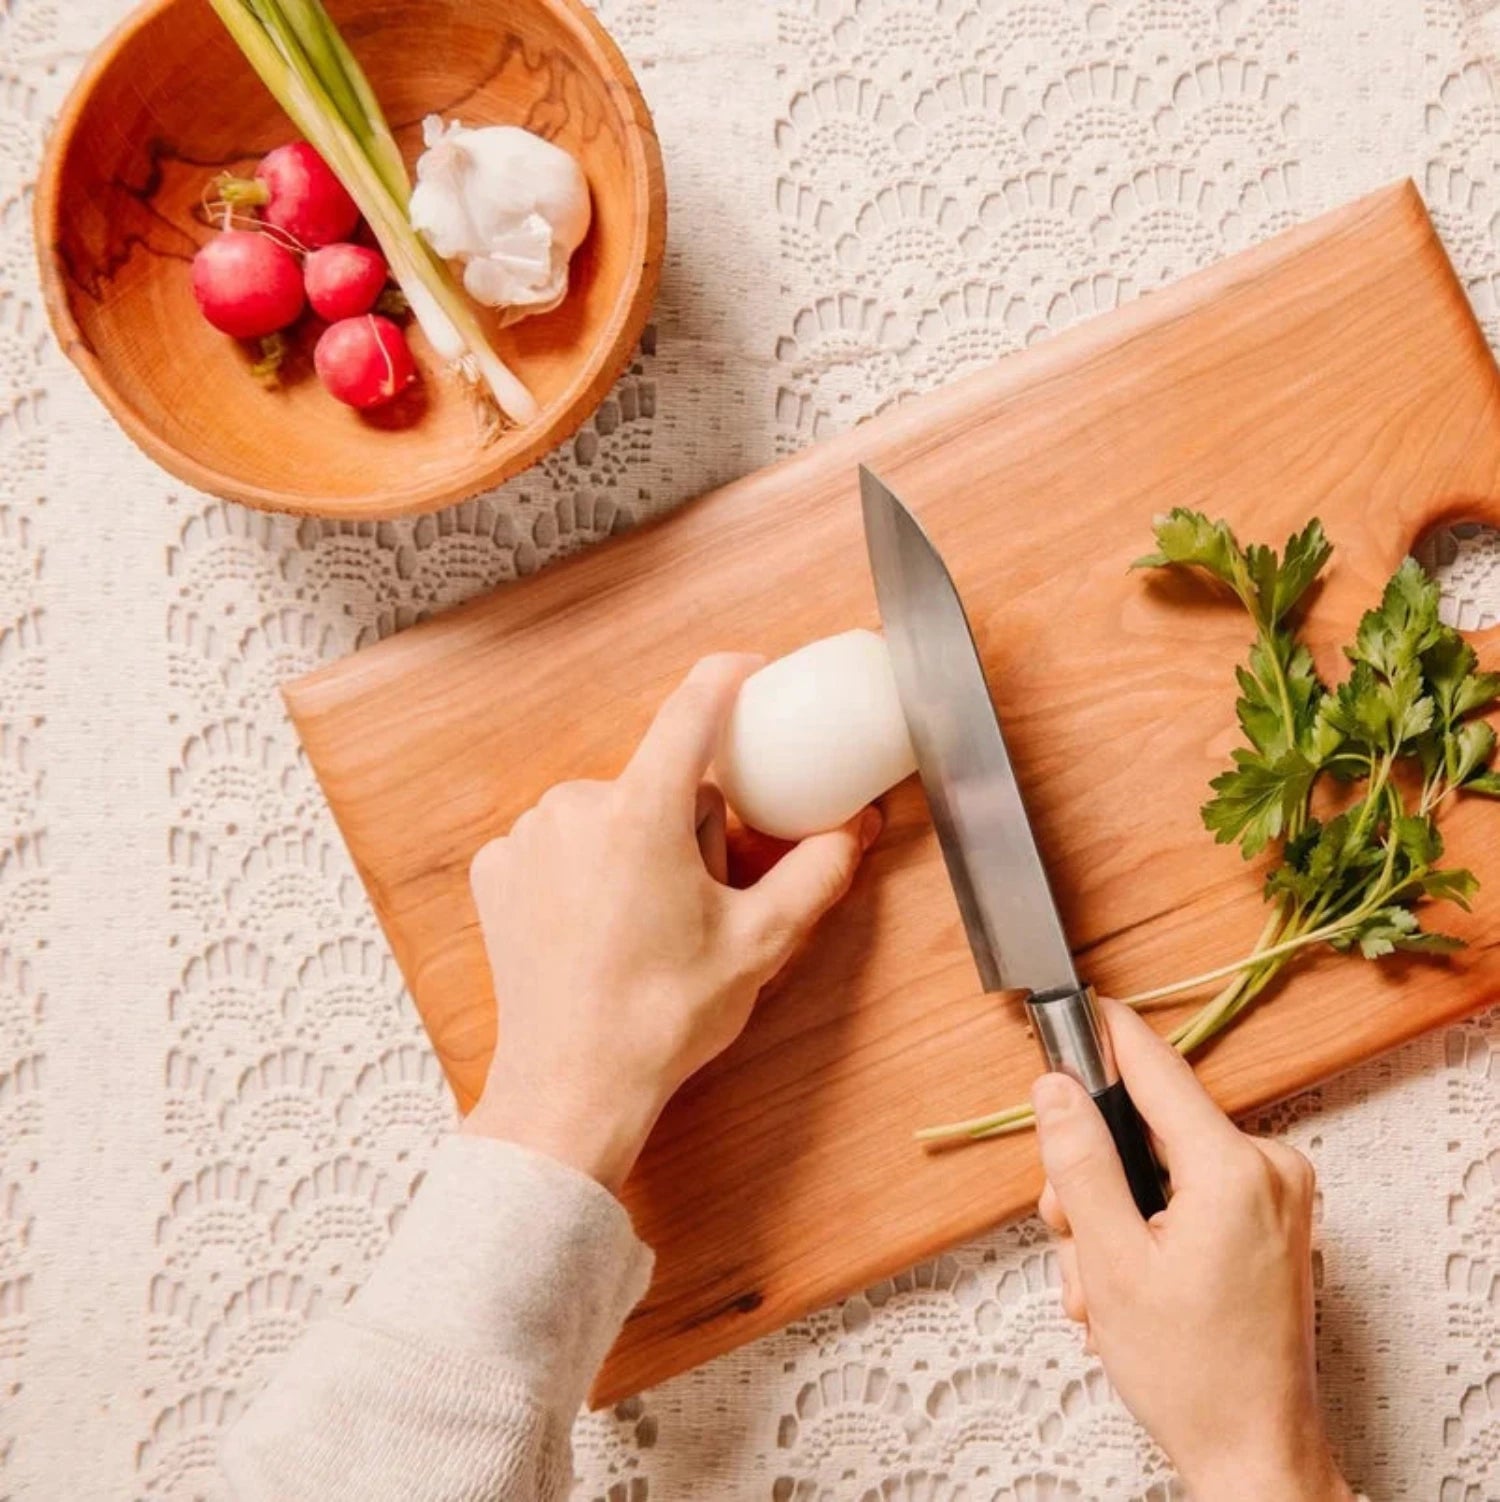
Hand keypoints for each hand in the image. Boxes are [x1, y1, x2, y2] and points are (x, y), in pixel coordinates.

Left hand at [462, 653, 880, 1193]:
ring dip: (633, 843)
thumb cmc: (662, 1018)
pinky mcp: (497, 869)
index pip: (692, 710)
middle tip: (698, 899)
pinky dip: (584, 867)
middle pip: (658, 781)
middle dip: (687, 822)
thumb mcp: (758, 944)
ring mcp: (527, 838)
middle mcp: (575, 808)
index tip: (750, 670)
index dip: (727, 678)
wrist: (572, 1087)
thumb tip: (855, 828)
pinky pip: (560, 841)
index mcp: (642, 814)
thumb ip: (815, 873)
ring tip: (643, 923)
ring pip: (607, 811)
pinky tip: (593, 926)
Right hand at [1031, 998, 1353, 1501]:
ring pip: (1158, 1165)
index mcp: (1232, 1168)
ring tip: (1101, 1283)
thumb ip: (1079, 1162)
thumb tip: (1056, 1089)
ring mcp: (1275, 1196)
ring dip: (1111, 1215)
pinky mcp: (1269, 1220)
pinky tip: (1128, 1283)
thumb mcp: (1110, 1262)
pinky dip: (1146, 1227)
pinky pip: (1187, 1192)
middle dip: (1091, 1176)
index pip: (1154, 1066)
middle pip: (1146, 1126)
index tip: (1066, 1006)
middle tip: (1070, 1235)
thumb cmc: (1195, 1377)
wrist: (1255, 1455)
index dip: (1102, 1033)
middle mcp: (1267, 1169)